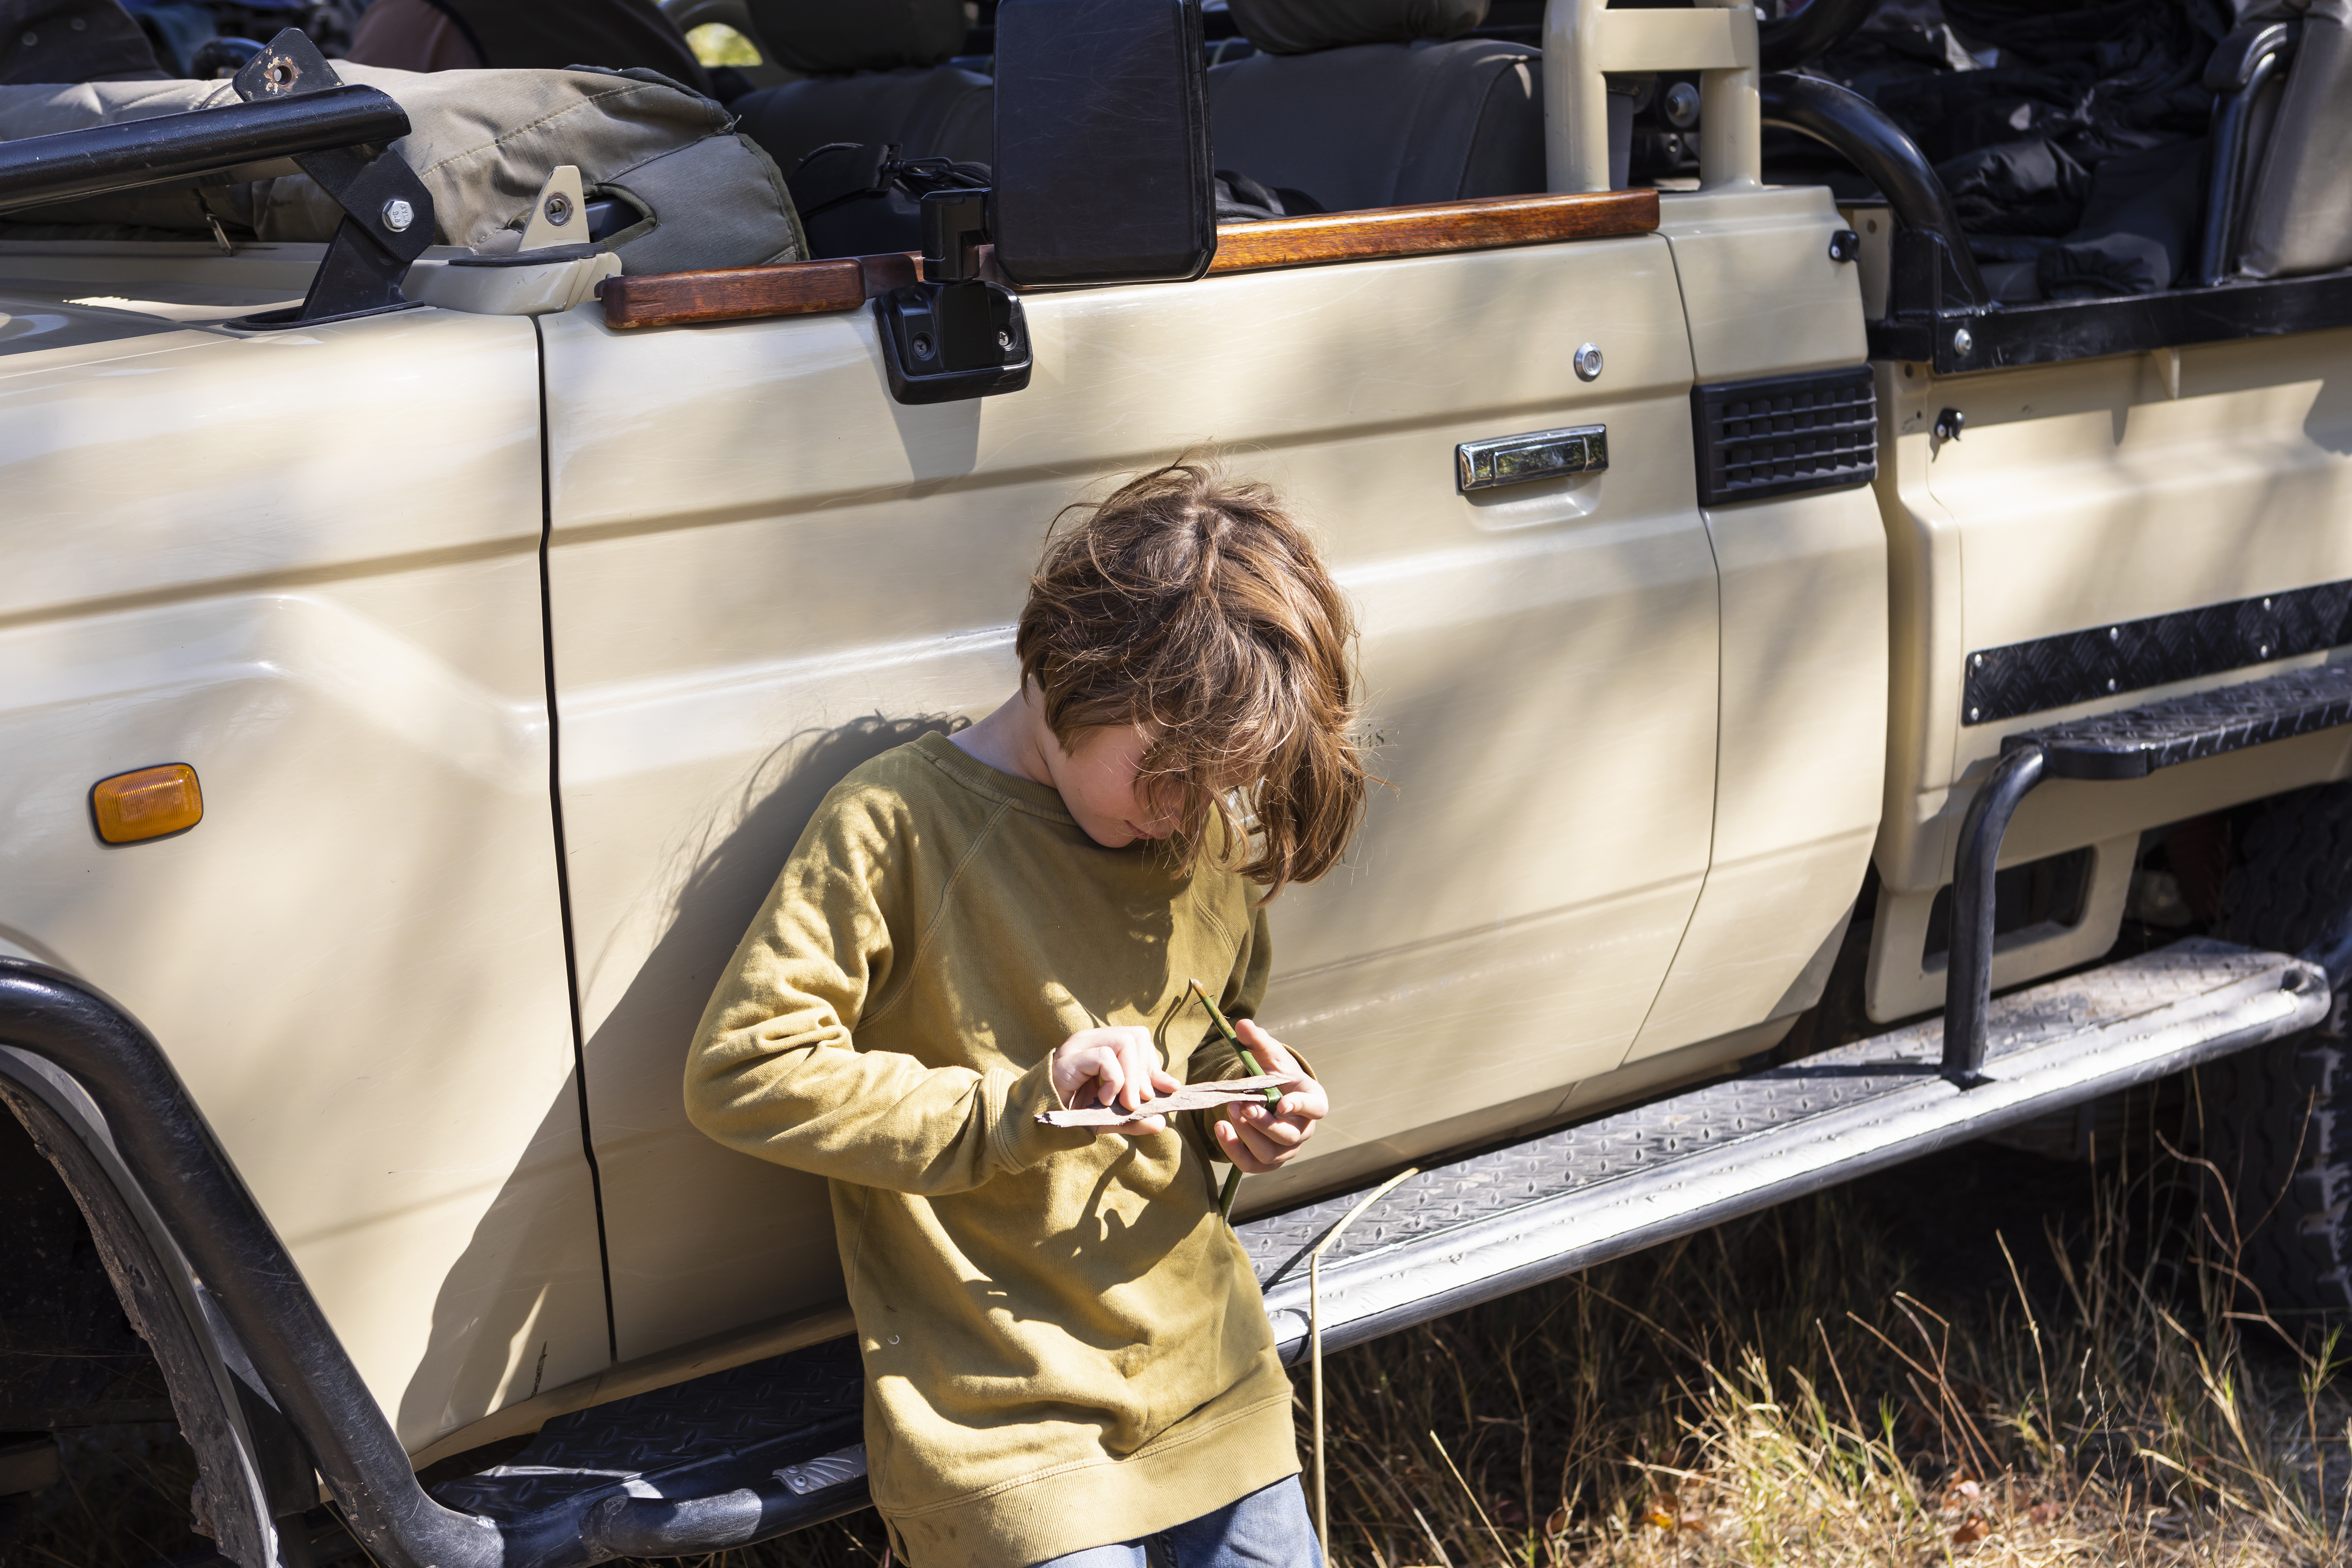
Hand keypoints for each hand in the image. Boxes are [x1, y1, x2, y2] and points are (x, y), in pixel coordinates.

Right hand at [1051, 1026, 1179, 1135]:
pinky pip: (1104, 1057)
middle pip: (1137, 1036)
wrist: (1038, 1126)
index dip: (1152, 1067)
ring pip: (1125, 1041)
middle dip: (1144, 1074)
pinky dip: (1113, 1081)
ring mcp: (1079, 1046)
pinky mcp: (1069, 1059)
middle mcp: (1092, 1040)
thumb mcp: (1111, 1116)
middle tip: (1135, 1104)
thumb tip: (1161, 1122)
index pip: (1140, 1040)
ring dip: (1130, 1078)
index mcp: (1103, 1046)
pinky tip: (1103, 1100)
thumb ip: (1135, 1117)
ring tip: (1121, 1103)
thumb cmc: (1073, 1114)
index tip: (1156, 1094)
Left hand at [1216, 1019, 1326, 1173]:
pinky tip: (1221, 1128)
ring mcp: (1286, 1149)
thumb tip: (1243, 1025)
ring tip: (1229, 1112)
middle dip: (1263, 1123)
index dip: (1301, 1107)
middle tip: (1241, 1105)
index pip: (1316, 1109)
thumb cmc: (1275, 1075)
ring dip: (1247, 1136)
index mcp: (1313, 1102)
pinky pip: (1251, 1165)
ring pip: (1270, 1154)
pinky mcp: (1267, 1161)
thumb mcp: (1268, 1055)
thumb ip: (1258, 1041)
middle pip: (1288, 1136)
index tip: (1281, 1103)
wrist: (1269, 1095)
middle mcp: (1303, 1130)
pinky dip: (1233, 1150)